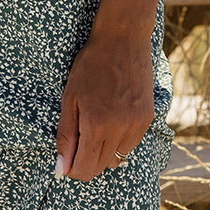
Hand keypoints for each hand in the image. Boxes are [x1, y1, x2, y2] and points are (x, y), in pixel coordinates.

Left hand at [55, 29, 154, 181]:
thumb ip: (65, 137)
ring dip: (103, 151)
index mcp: (96, 125)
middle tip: (78, 137)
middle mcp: (120, 129)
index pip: (85, 170)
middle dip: (86, 160)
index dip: (72, 169)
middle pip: (100, 167)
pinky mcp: (148, 118)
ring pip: (117, 159)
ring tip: (96, 124)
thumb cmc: (90, 65)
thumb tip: (61, 171)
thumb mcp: (69, 98)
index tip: (67, 158)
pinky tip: (112, 119)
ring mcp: (137, 124)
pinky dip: (119, 141)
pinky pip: (131, 145)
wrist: (122, 39)